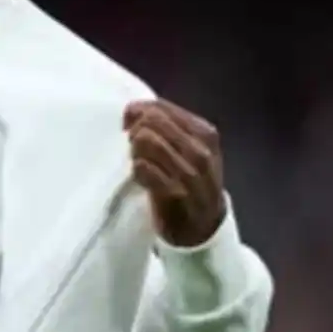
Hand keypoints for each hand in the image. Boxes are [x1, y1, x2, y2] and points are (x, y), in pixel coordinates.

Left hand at [124, 99, 226, 247]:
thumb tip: (132, 110)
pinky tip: (139, 177)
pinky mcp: (173, 193)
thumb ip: (168, 127)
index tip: (127, 124)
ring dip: (134, 150)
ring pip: (146, 141)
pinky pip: (143, 168)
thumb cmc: (192, 180)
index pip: (161, 107)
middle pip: (152, 121)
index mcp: (205, 133)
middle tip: (132, 146)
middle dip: (135, 130)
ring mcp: (189, 172)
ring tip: (137, 161)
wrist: (205, 224)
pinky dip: (136, 170)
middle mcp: (200, 150)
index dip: (137, 111)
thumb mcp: (191, 149)